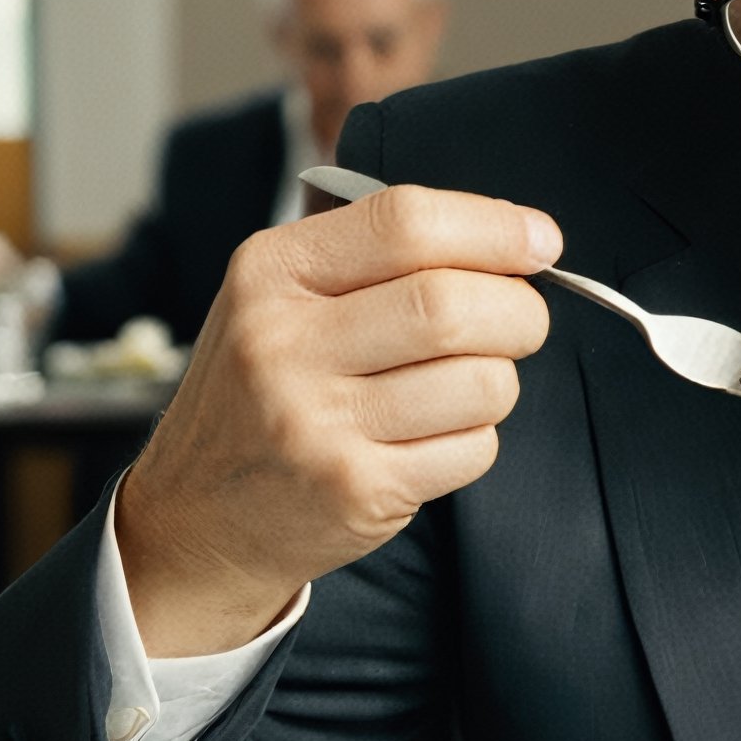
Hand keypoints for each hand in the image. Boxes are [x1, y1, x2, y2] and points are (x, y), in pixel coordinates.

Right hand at [115, 184, 559, 656]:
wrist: (198, 516)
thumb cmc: (268, 387)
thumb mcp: (284, 297)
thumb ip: (381, 254)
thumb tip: (523, 236)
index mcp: (270, 272)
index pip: (405, 223)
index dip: (494, 228)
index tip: (541, 240)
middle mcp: (282, 343)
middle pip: (451, 305)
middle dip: (519, 312)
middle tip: (522, 322)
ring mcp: (315, 424)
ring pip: (480, 382)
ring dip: (500, 381)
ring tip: (464, 385)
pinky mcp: (355, 490)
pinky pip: (474, 447)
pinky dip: (478, 438)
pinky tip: (434, 437)